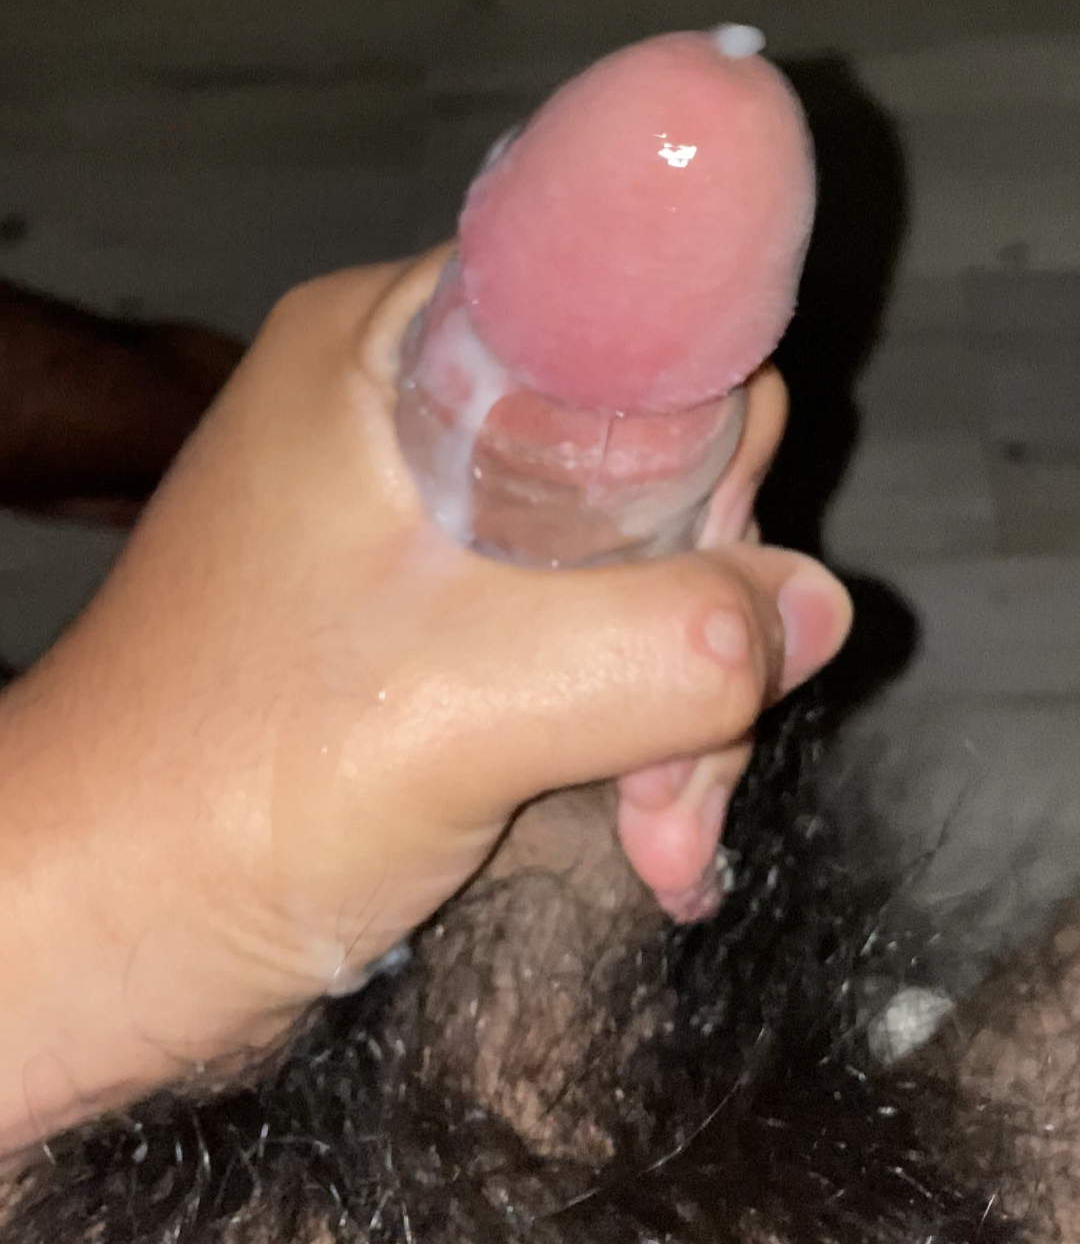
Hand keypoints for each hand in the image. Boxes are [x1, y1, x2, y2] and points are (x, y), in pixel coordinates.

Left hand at [0, 249, 849, 1149]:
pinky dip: (634, 727)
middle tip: (690, 743)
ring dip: (677, 698)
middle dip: (700, 609)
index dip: (701, 430)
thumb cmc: (226, 785)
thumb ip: (672, 644)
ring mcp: (423, 522)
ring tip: (661, 835)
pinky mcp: (436, 620)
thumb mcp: (474, 700)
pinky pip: (588, 633)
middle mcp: (409, 412)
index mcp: (390, 351)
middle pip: (650, 451)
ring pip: (635, 558)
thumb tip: (816, 608)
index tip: (718, 562)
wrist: (98, 929)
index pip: (619, 314)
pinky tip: (648, 840)